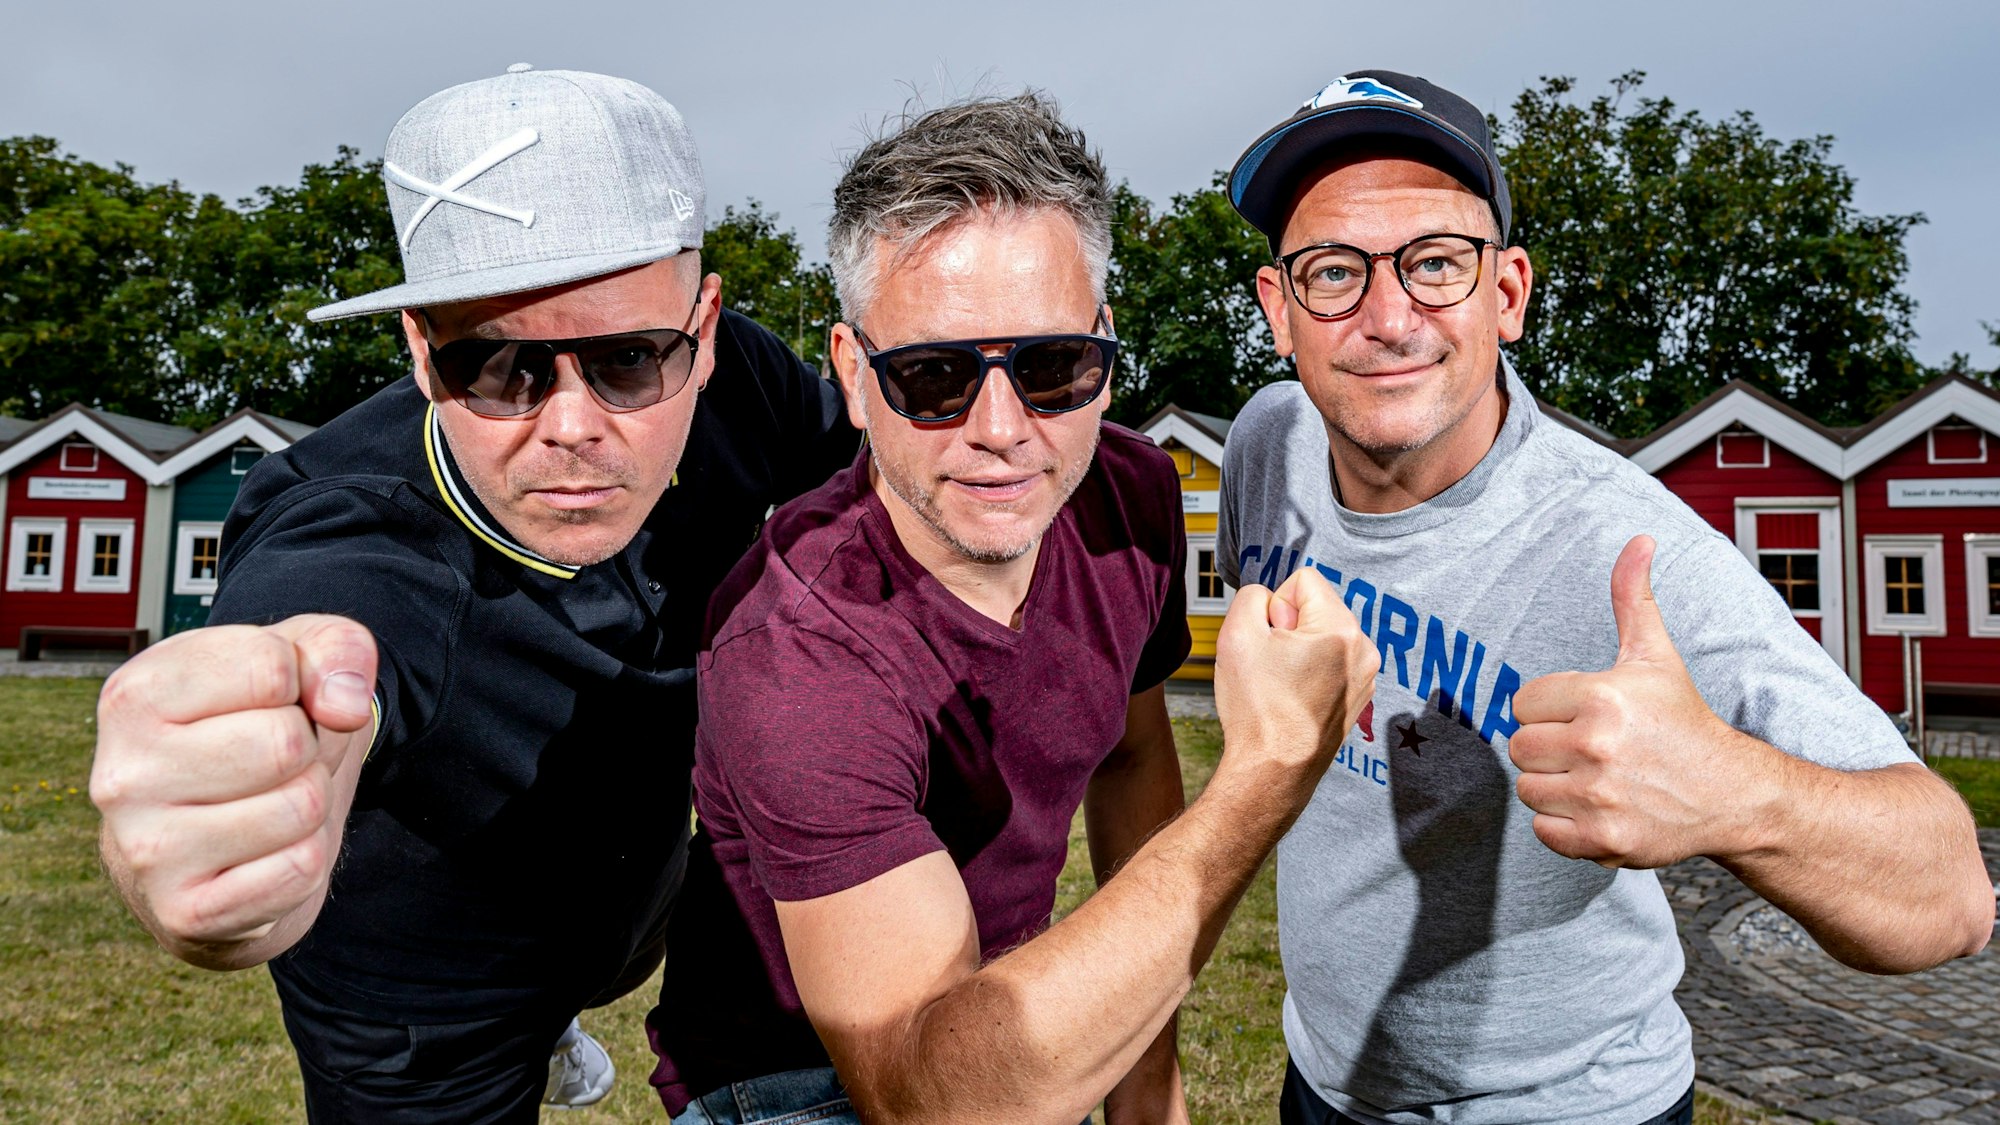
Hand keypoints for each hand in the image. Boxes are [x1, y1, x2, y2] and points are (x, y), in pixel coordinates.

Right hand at [91, 615, 376, 957]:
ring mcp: (146, 849)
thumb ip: (336, 649)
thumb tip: (345, 706)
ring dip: (311, 804)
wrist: (217, 840)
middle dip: (309, 749)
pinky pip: (301, 870)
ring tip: (269, 803)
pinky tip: (264, 854)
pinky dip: (306, 859)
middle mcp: (124, 773)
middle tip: (276, 762)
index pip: (272, 668)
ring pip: (301, 807)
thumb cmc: (258, 726)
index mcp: (136, 695)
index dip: (302, 684)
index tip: (274, 702)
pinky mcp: (184, 912)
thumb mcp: (296, 661)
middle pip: (288, 743)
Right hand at [1213, 567, 1377, 787]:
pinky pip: (1330, 664)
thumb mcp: (1236, 634)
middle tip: (1271, 665)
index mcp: (1340, 629)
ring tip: (1281, 685)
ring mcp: (1364, 676)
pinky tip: (1292, 699)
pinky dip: (1310, 673)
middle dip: (1289, 627)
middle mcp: (1363, 649)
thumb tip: (1269, 601)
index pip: (1304, 580)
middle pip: (1316, 608)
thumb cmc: (1257, 710)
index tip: (1269, 639)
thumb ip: (1251, 597)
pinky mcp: (1358, 697)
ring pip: (1322, 637)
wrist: (1274, 770)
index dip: (1276, 604)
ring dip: (1299, 651)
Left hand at [1509, 536, 1749, 867]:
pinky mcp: (1603, 838)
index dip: (1549, 710)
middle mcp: (1597, 746)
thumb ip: (1632, 598)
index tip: (1585, 716)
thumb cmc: (1684, 722)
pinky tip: (1599, 808)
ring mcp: (1600, 796)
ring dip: (1554, 788)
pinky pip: (1543, 832)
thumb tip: (1639, 539)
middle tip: (1591, 750)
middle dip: (1549, 748)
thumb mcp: (1655, 656)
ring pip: (1528, 790)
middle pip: (1519, 747)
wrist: (1733, 793)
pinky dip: (1564, 826)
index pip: (1522, 703)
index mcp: (1600, 697)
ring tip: (1597, 778)